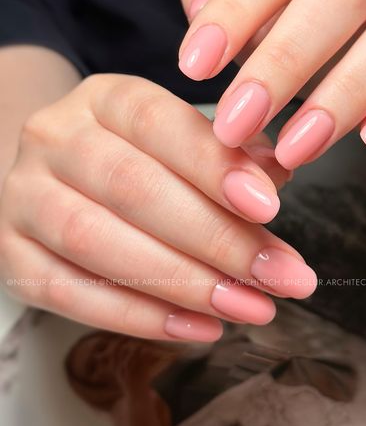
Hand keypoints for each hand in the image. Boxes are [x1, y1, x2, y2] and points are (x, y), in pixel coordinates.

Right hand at [0, 74, 314, 341]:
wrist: (57, 175)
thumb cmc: (138, 156)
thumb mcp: (180, 135)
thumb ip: (230, 152)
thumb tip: (274, 178)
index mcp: (105, 98)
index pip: (158, 122)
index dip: (213, 166)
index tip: (270, 208)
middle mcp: (55, 138)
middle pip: (133, 188)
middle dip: (216, 240)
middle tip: (279, 276)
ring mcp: (24, 196)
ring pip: (98, 243)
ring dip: (184, 284)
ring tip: (249, 307)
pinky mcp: (11, 253)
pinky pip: (70, 293)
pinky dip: (139, 317)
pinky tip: (198, 327)